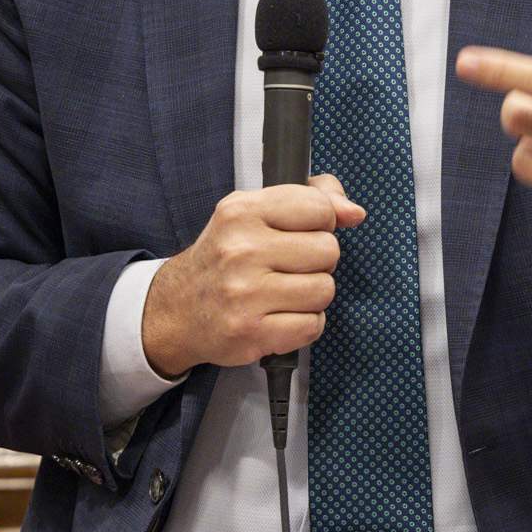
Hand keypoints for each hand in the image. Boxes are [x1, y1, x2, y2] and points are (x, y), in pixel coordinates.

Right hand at [140, 175, 365, 377]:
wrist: (177, 309)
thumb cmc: (224, 258)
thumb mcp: (255, 212)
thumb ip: (310, 199)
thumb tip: (354, 212)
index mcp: (242, 211)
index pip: (319, 207)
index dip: (322, 223)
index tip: (301, 233)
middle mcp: (241, 250)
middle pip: (328, 251)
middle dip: (318, 262)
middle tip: (288, 268)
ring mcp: (245, 294)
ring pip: (325, 290)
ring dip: (313, 295)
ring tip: (284, 293)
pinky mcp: (251, 333)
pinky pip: (313, 325)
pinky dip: (305, 324)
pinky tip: (281, 317)